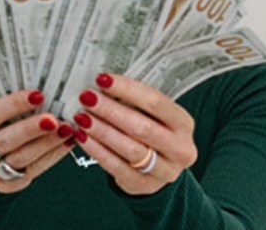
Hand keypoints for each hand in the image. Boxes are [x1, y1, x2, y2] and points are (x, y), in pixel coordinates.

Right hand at [0, 89, 74, 192]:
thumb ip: (4, 103)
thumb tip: (39, 90)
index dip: (13, 105)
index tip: (38, 95)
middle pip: (3, 141)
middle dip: (32, 129)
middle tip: (55, 119)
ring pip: (19, 160)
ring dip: (47, 144)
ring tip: (66, 129)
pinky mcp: (1, 187)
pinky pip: (30, 173)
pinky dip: (50, 157)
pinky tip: (64, 144)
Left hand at [71, 74, 197, 194]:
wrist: (159, 168)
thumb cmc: (152, 131)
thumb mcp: (153, 115)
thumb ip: (133, 101)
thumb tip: (101, 84)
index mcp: (183, 123)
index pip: (155, 102)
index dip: (127, 90)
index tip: (103, 80)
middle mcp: (180, 148)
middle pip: (142, 127)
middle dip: (111, 111)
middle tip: (87, 98)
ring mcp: (165, 170)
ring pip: (130, 149)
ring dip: (102, 131)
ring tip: (82, 117)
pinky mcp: (144, 186)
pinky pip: (117, 167)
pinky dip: (97, 151)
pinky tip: (83, 138)